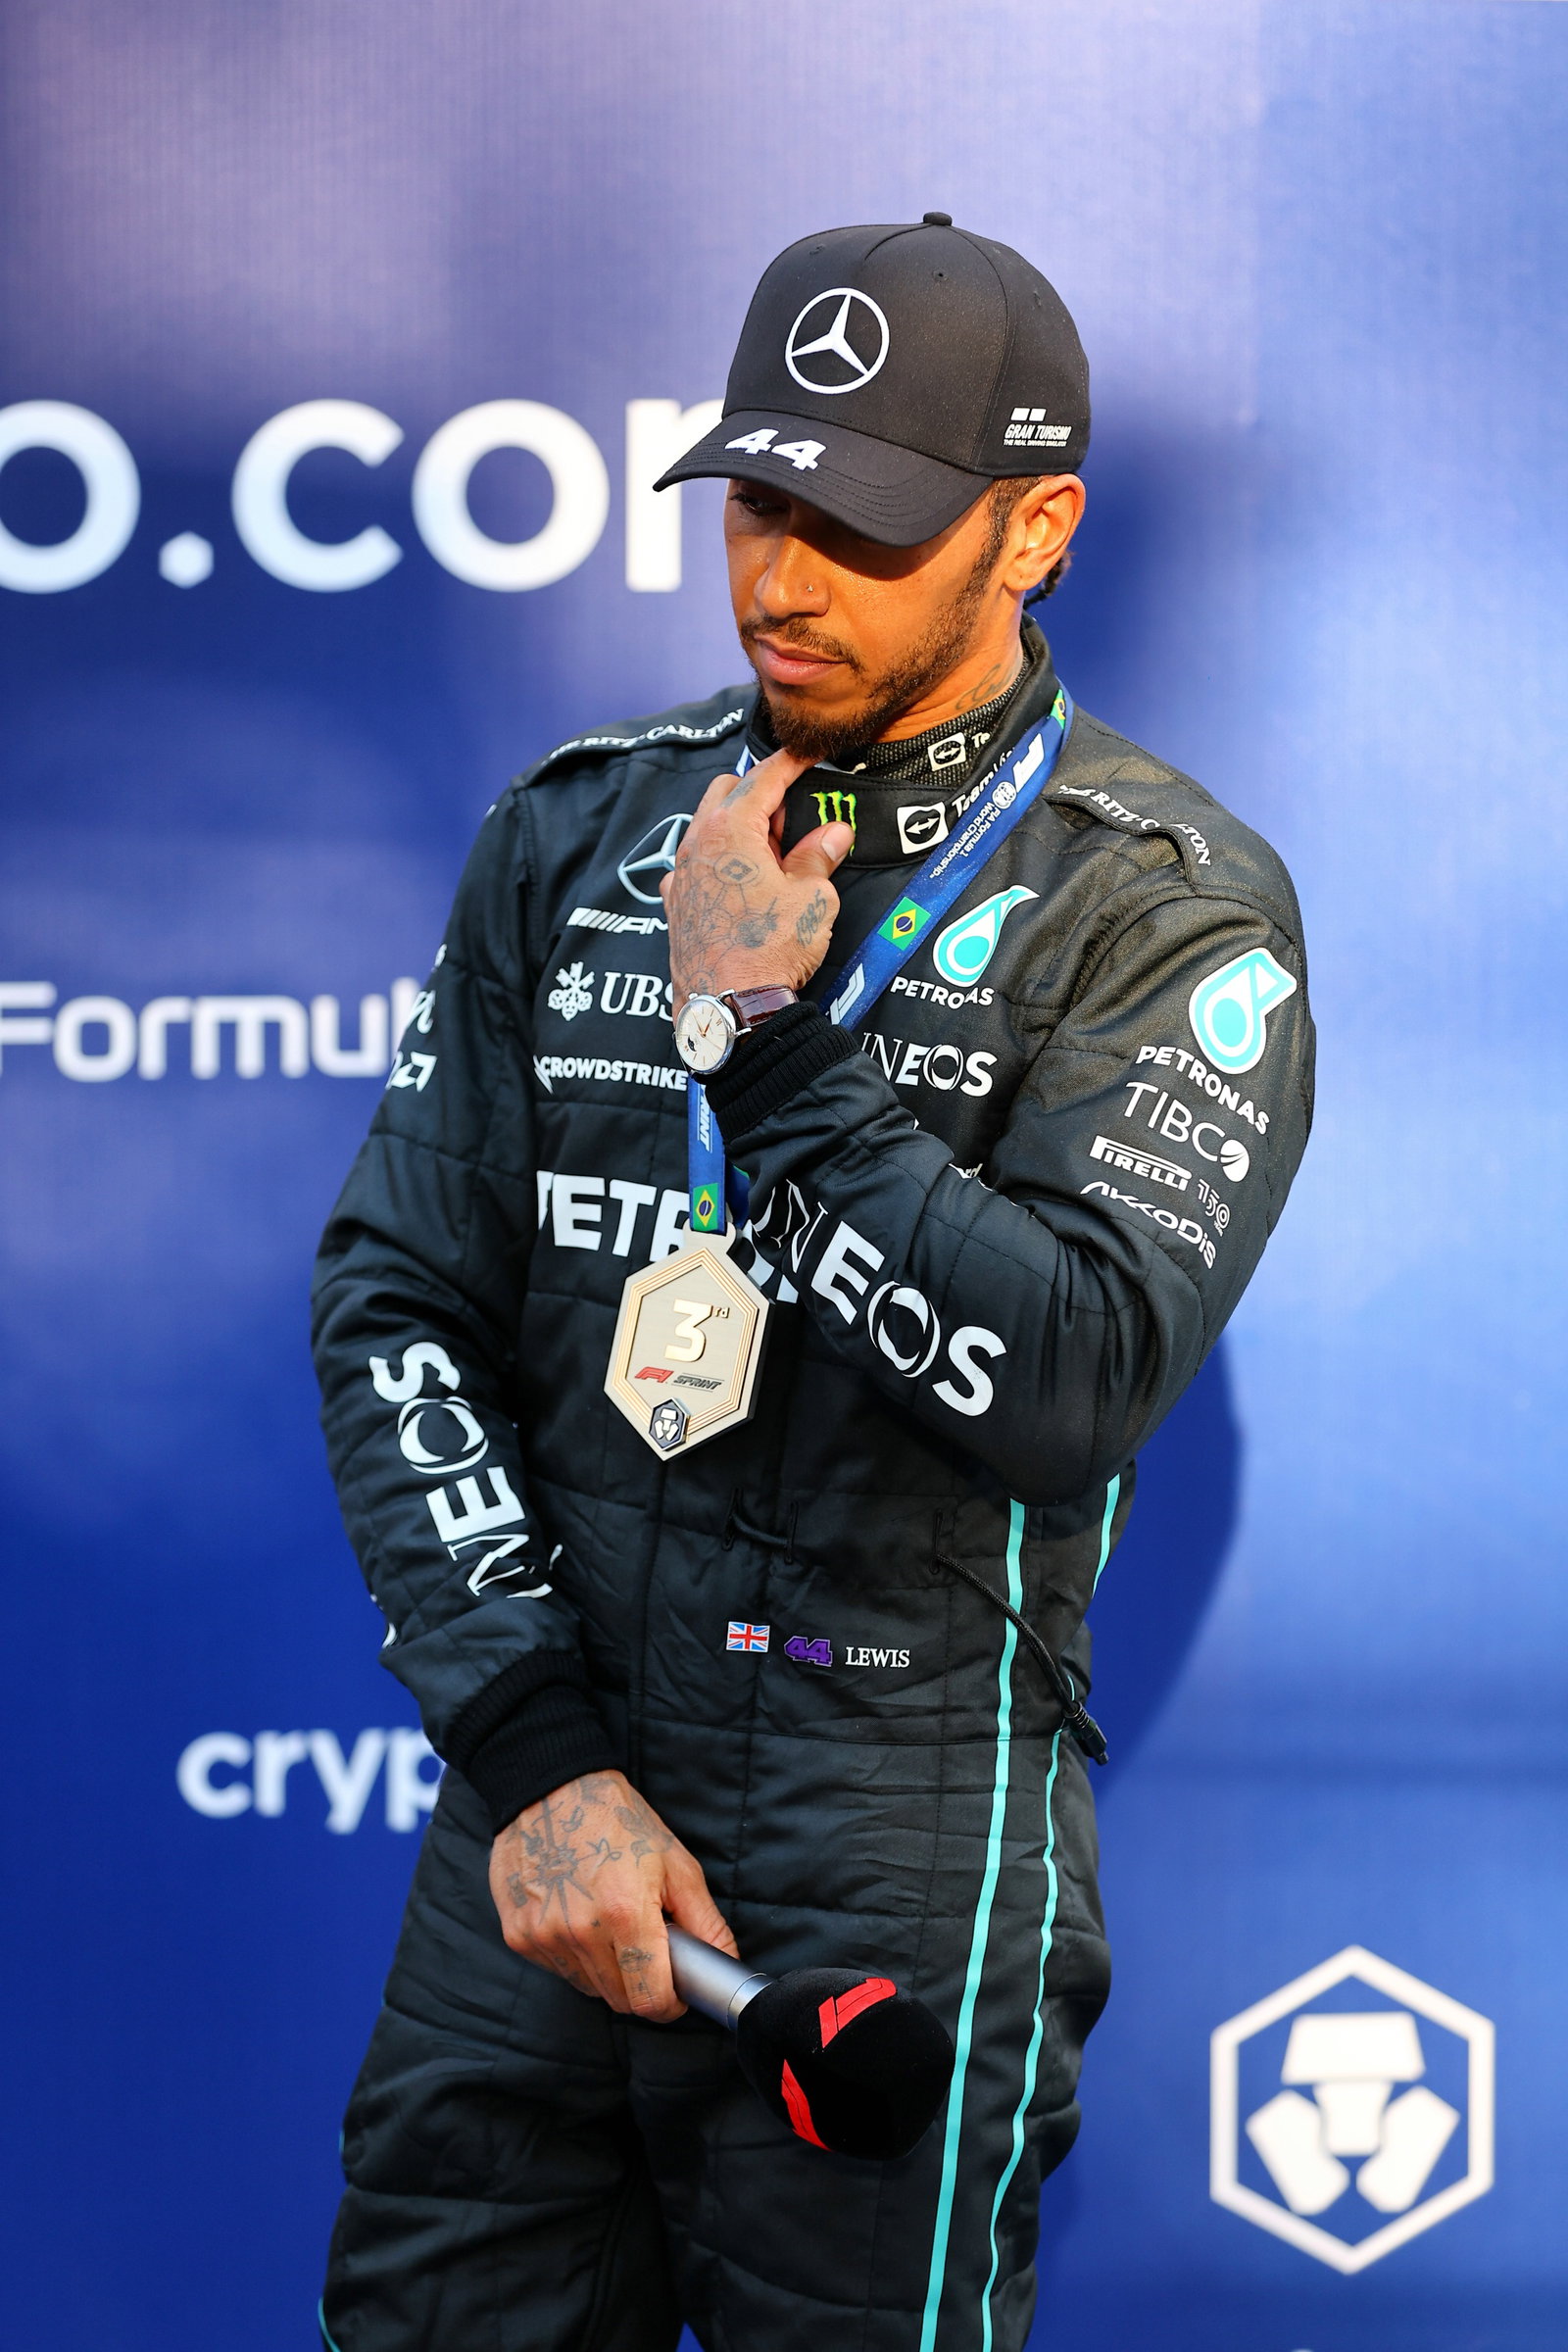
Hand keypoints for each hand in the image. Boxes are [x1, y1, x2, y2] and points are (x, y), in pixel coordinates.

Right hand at [489, 1769, 736, 2019]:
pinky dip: (574, 1955)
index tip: (675, 1990)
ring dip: (606, 1971)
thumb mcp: (675, 1863)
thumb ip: (705, 1923)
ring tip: (610, 1923)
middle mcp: (579, 1932)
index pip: (649, 2000)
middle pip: (619, 2000)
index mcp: (624, 1913)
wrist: (552, 1787)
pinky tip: (578, 1916)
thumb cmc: (618, 1820)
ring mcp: (543, 1936)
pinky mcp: (517, 1935)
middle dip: (641, 1985)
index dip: (670, 2003)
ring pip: (588, 1987)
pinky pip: (558, 1969)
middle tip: (647, 1947)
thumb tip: (726, 1965)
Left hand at [660, 745, 854, 1012]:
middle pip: (725, 792)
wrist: (729, 1007)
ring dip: (738, 830)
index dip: (790, 763)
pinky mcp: (676, 907)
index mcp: (729, 829)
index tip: (807, 753)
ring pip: (707, 829)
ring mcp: (681, 876)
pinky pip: (696, 866)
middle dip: (759, 795)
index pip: (763, 777)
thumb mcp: (811, 899)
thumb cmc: (769, 951)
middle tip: (792, 823)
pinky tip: (742, 888)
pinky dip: (720, 864)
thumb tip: (832, 835)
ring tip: (772, 861)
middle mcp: (696, 844)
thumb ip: (818, 859)